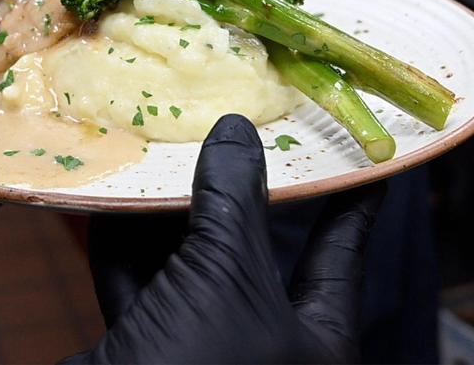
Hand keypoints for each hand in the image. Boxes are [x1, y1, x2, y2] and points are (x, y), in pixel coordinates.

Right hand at [65, 114, 384, 363]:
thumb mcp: (225, 273)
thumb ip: (232, 199)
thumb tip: (237, 130)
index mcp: (315, 344)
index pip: (342, 254)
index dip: (352, 200)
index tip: (361, 155)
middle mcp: (264, 348)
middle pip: (256, 251)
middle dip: (237, 192)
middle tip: (237, 130)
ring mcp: (202, 353)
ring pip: (191, 268)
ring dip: (170, 214)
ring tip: (162, 151)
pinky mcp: (148, 355)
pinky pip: (143, 291)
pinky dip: (127, 250)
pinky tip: (113, 203)